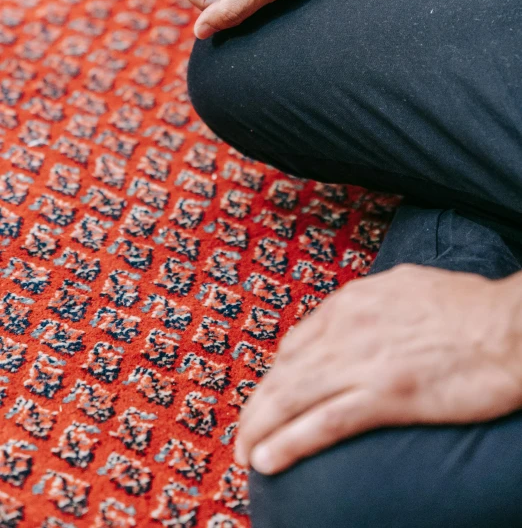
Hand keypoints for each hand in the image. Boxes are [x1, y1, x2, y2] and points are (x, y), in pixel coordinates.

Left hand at [235, 264, 521, 474]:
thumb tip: (354, 320)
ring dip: (259, 428)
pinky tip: (268, 460)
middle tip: (243, 433)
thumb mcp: (406, 288)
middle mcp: (348, 326)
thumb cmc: (470, 309)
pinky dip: (290, 443)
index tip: (270, 399)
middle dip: (257, 406)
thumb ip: (372, 305)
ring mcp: (364, 360)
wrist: (510, 326)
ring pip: (292, 397)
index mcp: (354, 301)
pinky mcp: (387, 394)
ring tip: (244, 454)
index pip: (296, 343)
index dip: (276, 376)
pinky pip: (325, 422)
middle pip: (284, 371)